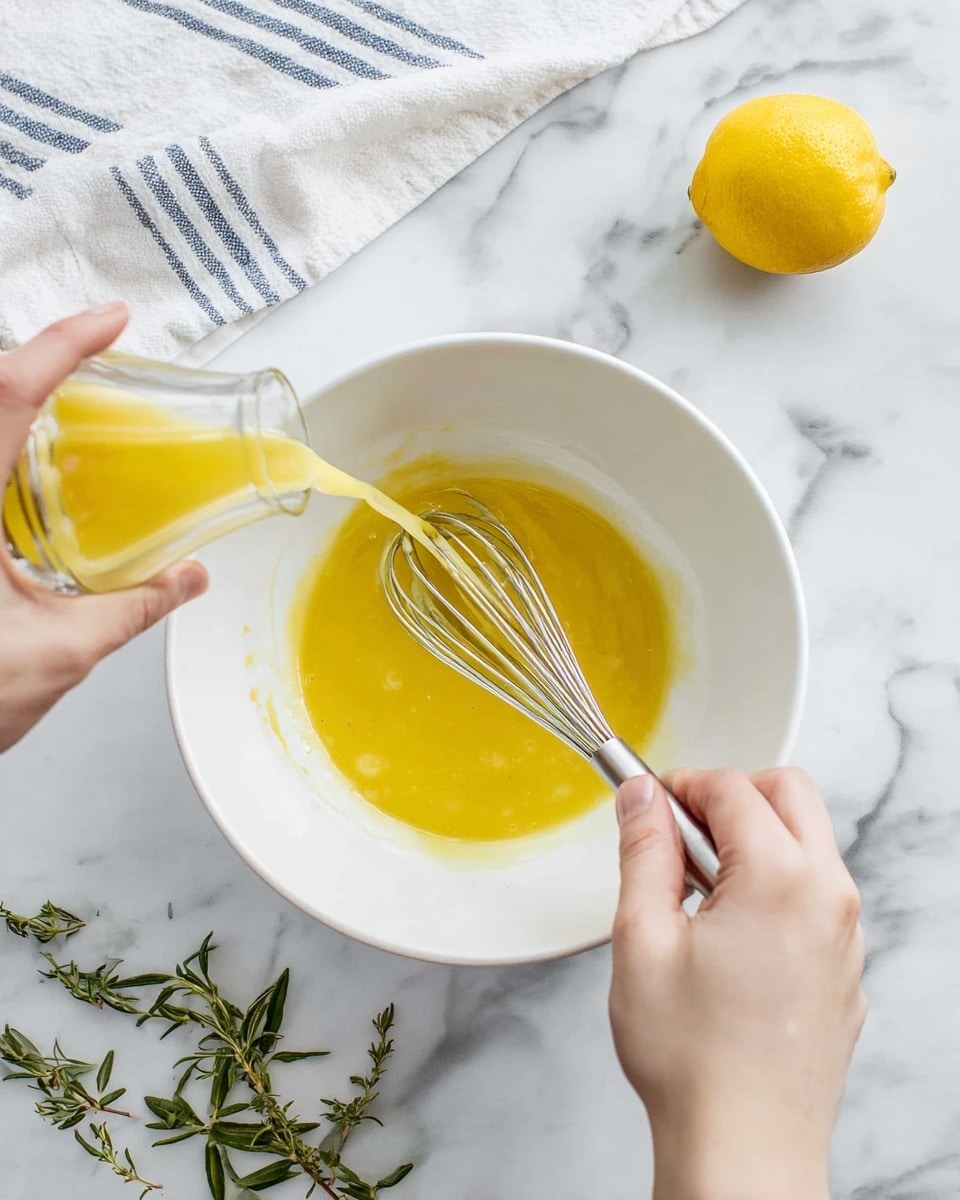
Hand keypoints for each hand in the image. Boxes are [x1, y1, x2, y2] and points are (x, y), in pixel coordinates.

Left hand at [0, 303, 206, 751]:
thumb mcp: (59, 653)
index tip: (111, 321)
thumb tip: (186, 578)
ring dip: (20, 398)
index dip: (63, 346)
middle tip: (97, 345)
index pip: (9, 396)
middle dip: (41, 357)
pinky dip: (7, 443)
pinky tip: (35, 461)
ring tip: (73, 389)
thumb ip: (131, 608)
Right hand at [609, 768, 864, 1199]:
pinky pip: (818, 895)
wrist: (744, 1151)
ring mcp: (846, 937)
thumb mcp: (641, 938)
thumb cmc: (692, 1059)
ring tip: (697, 893)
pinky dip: (777, 884)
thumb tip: (641, 796)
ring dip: (757, 839)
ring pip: (810, 842)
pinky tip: (729, 934)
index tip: (648, 803)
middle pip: (790, 793)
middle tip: (679, 832)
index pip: (732, 788)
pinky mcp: (846, 971)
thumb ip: (644, 851)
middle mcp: (829, 897)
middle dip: (731, 795)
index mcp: (781, 879)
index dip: (681, 784)